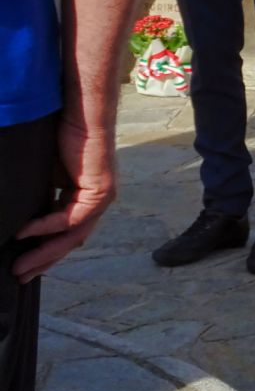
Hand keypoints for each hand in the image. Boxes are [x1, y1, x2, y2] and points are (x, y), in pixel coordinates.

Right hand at [13, 119, 116, 282]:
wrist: (81, 114)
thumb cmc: (63, 137)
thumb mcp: (46, 176)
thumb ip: (39, 198)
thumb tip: (17, 220)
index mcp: (83, 199)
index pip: (65, 234)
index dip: (44, 252)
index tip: (22, 264)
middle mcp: (96, 202)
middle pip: (70, 242)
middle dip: (43, 261)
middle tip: (19, 276)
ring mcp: (101, 198)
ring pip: (72, 236)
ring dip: (43, 253)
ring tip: (19, 266)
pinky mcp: (100, 191)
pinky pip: (71, 219)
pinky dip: (46, 228)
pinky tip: (24, 233)